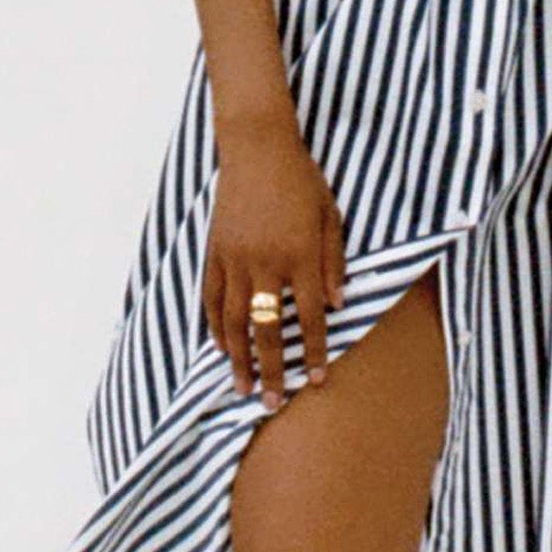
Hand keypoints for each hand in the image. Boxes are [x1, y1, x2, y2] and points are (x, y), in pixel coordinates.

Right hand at [205, 113, 345, 410]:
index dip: (313, 351)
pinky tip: (221, 348)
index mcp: (300, 255)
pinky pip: (213, 298)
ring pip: (235, 321)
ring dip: (238, 358)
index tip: (316, 380)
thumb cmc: (302, 180)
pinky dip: (216, 326)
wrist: (257, 148)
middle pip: (268, 329)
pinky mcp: (215, 251)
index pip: (309, 316)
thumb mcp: (330, 217)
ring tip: (242, 388)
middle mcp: (265, 263)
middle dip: (271, 370)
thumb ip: (333, 263)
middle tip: (272, 403)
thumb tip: (338, 305)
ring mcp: (235, 259)